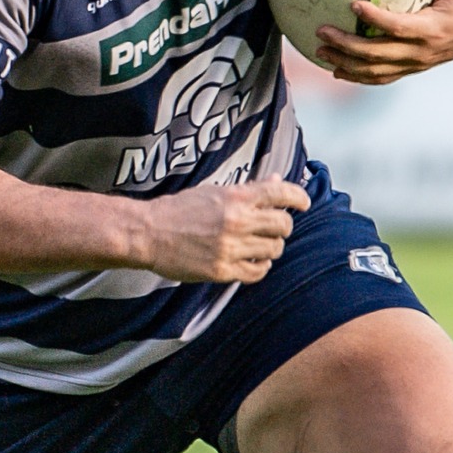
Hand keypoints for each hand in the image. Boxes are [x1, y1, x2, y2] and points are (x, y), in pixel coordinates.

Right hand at [137, 178, 309, 283]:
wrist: (148, 232)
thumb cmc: (178, 209)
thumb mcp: (213, 191)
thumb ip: (248, 189)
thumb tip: (276, 181)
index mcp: (235, 196)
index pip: (280, 192)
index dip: (298, 197)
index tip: (303, 203)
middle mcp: (237, 221)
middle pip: (283, 224)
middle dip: (283, 226)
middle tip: (274, 228)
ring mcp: (231, 247)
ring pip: (274, 249)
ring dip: (271, 247)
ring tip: (259, 245)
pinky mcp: (222, 270)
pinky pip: (258, 272)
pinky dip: (260, 267)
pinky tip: (252, 262)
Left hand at [313, 0, 452, 83]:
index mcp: (434, 29)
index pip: (399, 27)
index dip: (375, 18)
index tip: (353, 3)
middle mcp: (422, 51)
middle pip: (378, 54)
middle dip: (347, 45)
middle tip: (321, 31)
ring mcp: (415, 64)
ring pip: (375, 70)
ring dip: (345, 63)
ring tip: (319, 50)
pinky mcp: (411, 68)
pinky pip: (381, 77)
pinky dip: (357, 76)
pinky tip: (336, 69)